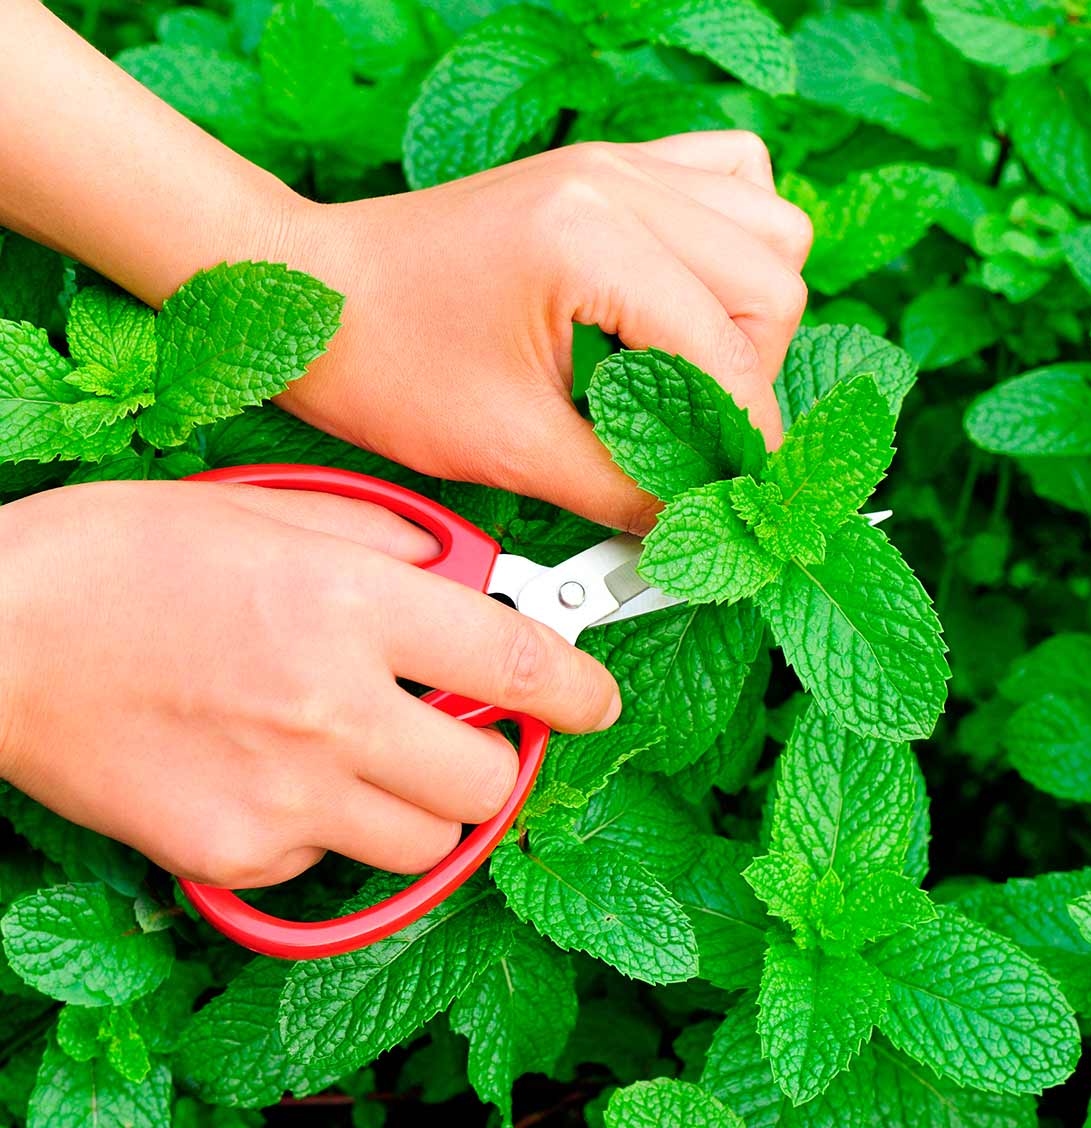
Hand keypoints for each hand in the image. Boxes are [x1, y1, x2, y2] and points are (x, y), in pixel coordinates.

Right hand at [0, 482, 619, 888]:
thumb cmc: (120, 558)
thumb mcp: (269, 512)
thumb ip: (387, 543)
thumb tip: (469, 575)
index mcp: (350, 604)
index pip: (515, 662)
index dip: (579, 685)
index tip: (596, 695)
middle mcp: (332, 707)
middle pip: (492, 778)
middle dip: (499, 757)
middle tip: (467, 729)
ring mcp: (285, 793)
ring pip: (429, 839)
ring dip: (426, 803)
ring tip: (375, 757)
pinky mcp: (236, 853)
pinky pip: (329, 861)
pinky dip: (328, 830)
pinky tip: (280, 776)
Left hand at [270, 132, 812, 533]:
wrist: (305, 297)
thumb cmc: (380, 360)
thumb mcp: (508, 446)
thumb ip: (626, 488)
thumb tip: (706, 523)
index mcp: (588, 239)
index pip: (728, 353)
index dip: (747, 441)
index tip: (742, 499)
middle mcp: (617, 183)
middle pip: (771, 285)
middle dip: (750, 381)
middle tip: (701, 442)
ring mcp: (618, 164)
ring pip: (768, 230)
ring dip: (751, 317)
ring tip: (694, 374)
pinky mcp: (610, 168)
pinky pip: (731, 179)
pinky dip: (737, 244)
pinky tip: (695, 297)